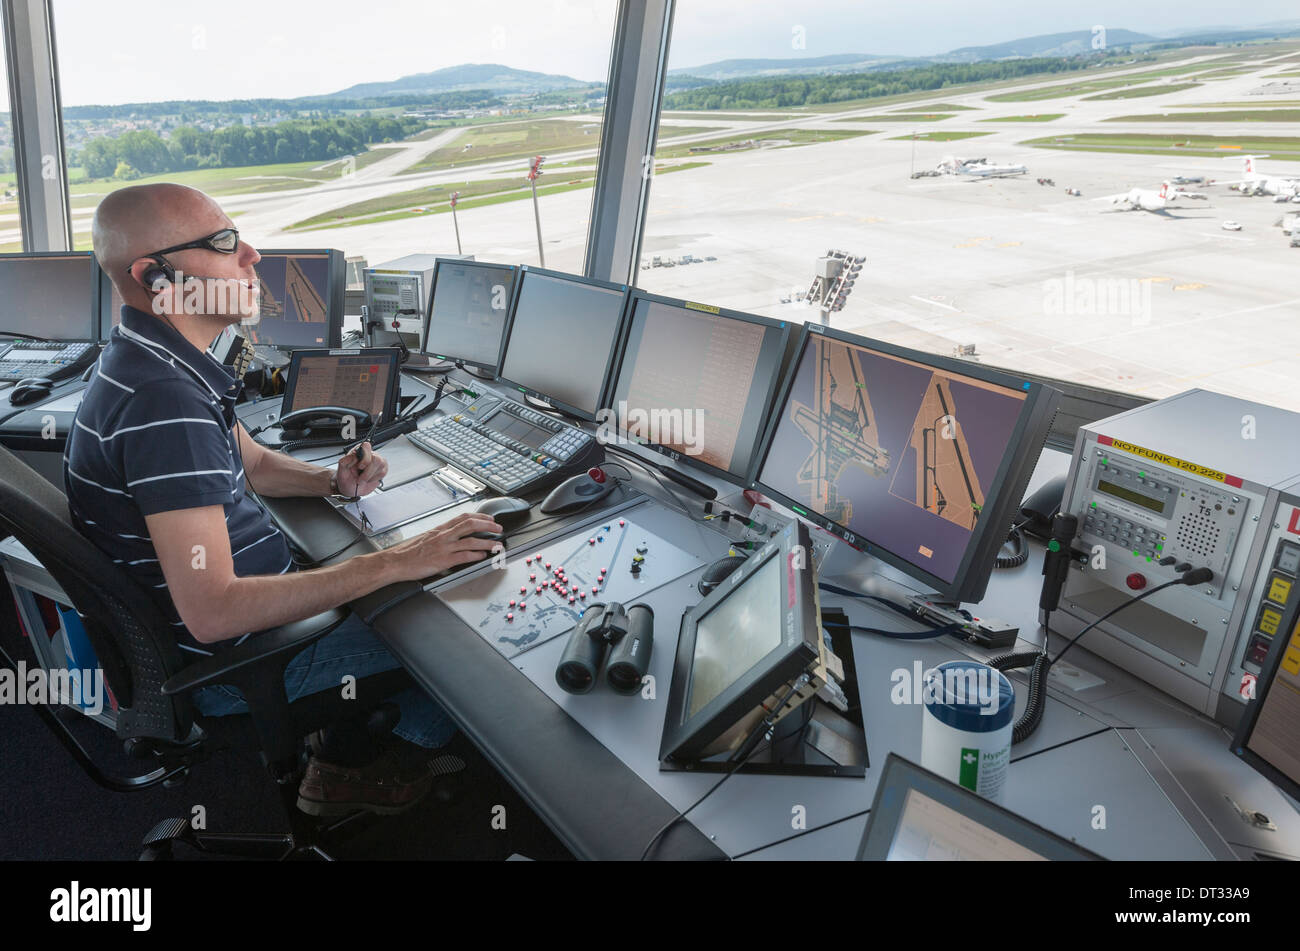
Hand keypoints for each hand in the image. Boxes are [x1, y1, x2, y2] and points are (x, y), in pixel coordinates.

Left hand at [336, 442, 386, 497]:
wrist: (351, 489)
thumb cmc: (346, 479)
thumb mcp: (341, 471)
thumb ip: (344, 461)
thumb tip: (353, 456)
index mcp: (358, 451)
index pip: (366, 446)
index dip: (365, 458)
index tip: (360, 467)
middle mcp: (369, 454)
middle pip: (376, 458)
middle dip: (367, 472)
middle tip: (359, 478)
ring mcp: (377, 461)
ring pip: (381, 465)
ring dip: (370, 476)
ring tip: (363, 479)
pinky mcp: (382, 468)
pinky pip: (383, 472)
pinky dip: (374, 479)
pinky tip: (368, 479)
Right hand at [383, 512, 504, 581]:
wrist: (395, 562)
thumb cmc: (408, 552)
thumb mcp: (426, 538)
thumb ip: (440, 536)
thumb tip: (453, 536)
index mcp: (440, 529)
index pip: (464, 517)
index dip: (480, 516)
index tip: (490, 518)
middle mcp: (443, 535)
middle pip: (470, 525)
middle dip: (488, 525)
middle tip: (498, 529)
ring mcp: (443, 547)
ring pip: (471, 541)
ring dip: (487, 542)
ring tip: (496, 544)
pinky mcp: (442, 560)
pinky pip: (463, 556)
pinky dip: (475, 555)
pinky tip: (482, 556)